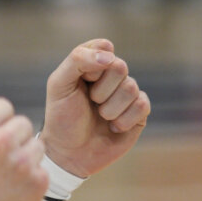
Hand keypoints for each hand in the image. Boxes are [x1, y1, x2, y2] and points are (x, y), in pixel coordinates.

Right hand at [0, 97, 47, 200]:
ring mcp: (22, 162)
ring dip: (24, 158)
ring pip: (36, 145)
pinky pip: (41, 170)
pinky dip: (29, 181)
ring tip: (3, 178)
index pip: (4, 107)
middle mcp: (1, 141)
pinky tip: (11, 192)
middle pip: (22, 124)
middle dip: (12, 140)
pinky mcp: (37, 183)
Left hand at [41, 39, 149, 177]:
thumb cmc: (61, 118)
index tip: (81, 82)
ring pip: (131, 88)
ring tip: (100, 117)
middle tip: (90, 103)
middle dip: (101, 90)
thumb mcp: (59, 85)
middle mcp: (112, 76)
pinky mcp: (139, 112)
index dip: (92, 66)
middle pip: (120, 67)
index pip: (104, 47)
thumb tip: (109, 54)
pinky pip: (142, 105)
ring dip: (110, 108)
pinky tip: (113, 127)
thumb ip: (77, 61)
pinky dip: (124, 120)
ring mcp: (127, 93)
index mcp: (92, 64)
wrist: (69, 153)